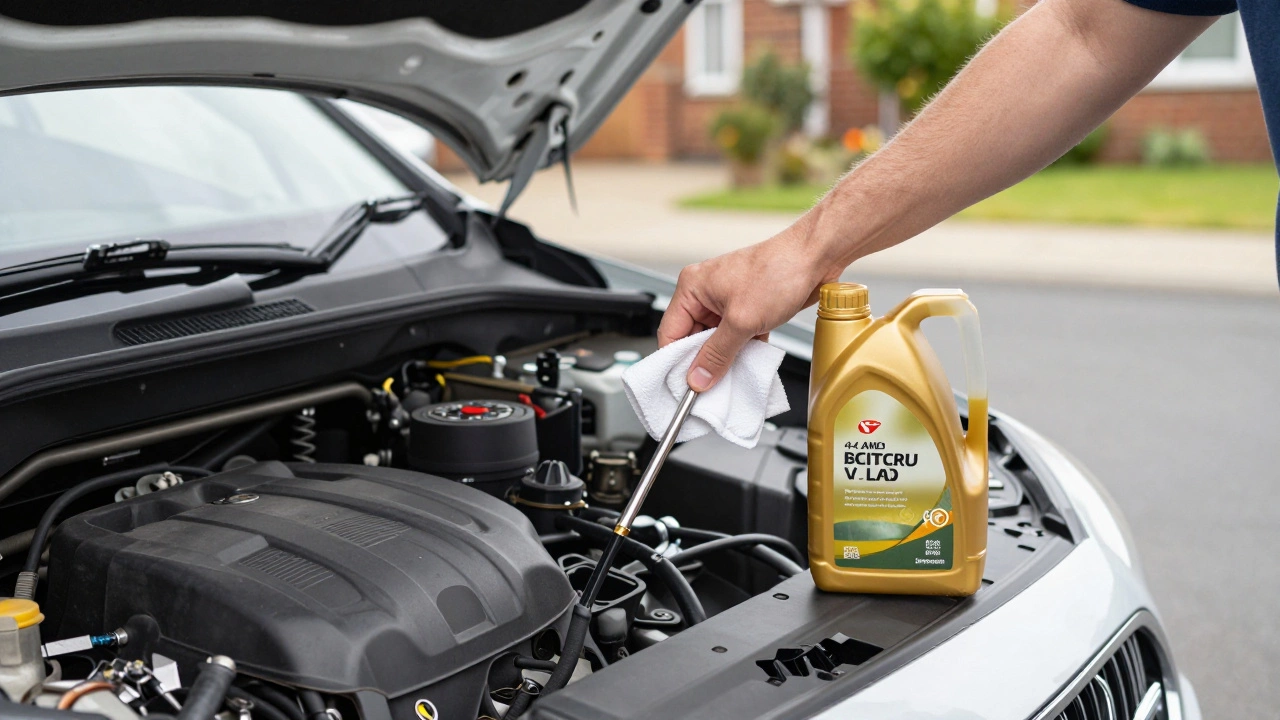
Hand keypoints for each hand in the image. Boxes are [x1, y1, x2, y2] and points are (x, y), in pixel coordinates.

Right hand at [658, 222, 838, 391]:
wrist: (816, 257)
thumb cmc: (779, 271)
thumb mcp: (742, 321)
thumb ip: (717, 354)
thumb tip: (698, 378)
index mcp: (692, 287)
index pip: (671, 332)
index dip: (676, 362)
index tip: (686, 387)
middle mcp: (706, 293)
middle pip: (693, 339)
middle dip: (703, 362)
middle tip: (711, 386)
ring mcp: (727, 301)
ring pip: (716, 341)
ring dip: (725, 358)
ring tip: (733, 375)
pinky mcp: (747, 308)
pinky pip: (736, 337)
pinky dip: (742, 351)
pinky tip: (750, 363)